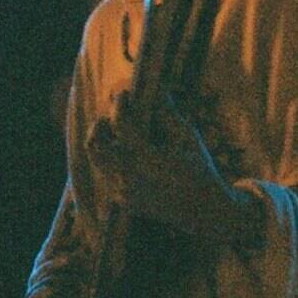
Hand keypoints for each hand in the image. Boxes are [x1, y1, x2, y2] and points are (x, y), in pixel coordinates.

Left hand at [87, 94, 259, 250]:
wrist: (202, 209)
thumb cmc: (198, 168)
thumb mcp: (187, 138)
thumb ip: (168, 113)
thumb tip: (157, 88)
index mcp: (147, 159)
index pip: (121, 125)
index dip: (119, 105)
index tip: (124, 93)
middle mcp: (130, 177)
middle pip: (95, 145)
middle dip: (99, 125)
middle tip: (111, 116)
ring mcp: (124, 192)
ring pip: (97, 162)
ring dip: (103, 144)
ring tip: (117, 133)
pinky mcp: (123, 202)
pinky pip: (107, 177)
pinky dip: (112, 161)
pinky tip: (126, 154)